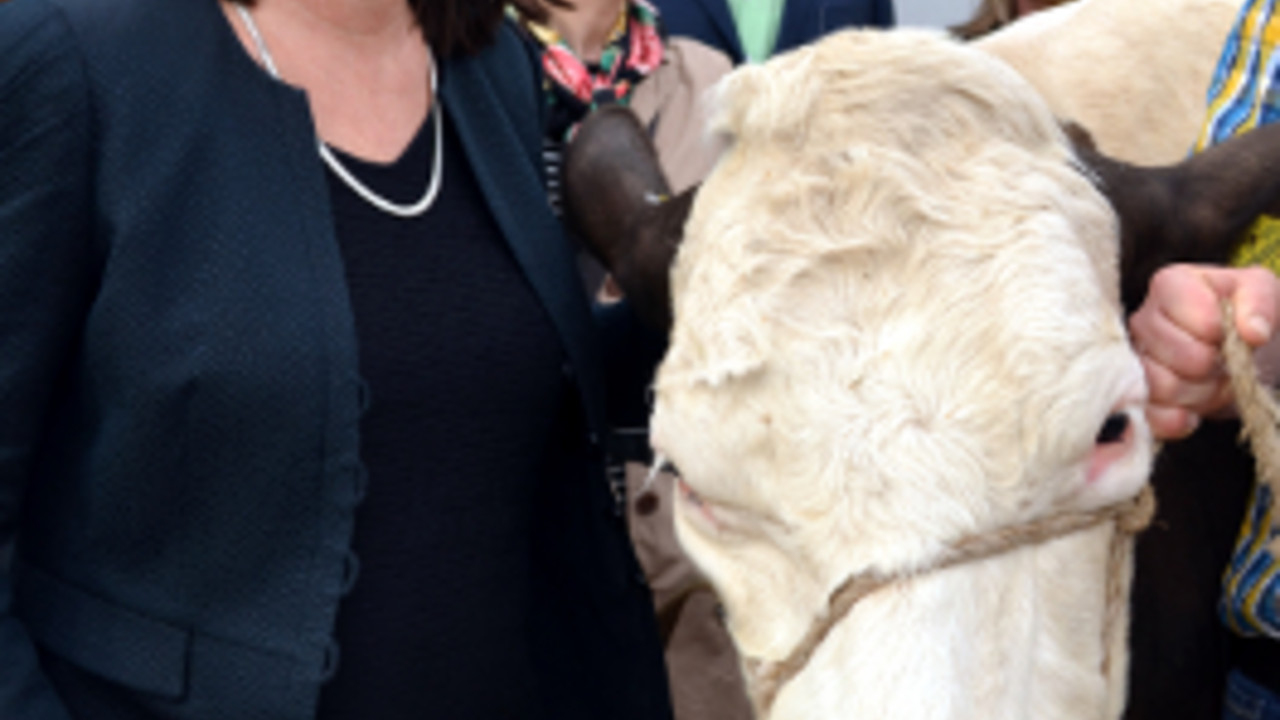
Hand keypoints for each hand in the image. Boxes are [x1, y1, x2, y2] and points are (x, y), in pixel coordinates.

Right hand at [1129, 264, 1279, 439]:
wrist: (1241, 351)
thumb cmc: (1246, 315)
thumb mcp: (1265, 293)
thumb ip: (1260, 302)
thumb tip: (1253, 332)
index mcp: (1170, 285)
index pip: (1195, 316)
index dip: (1219, 331)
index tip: (1231, 331)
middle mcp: (1142, 320)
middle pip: (1178, 356)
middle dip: (1212, 366)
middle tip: (1224, 362)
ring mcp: (1135, 360)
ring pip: (1162, 387)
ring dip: (1199, 393)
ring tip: (1211, 382)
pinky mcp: (1135, 396)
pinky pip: (1149, 416)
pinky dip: (1177, 420)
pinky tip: (1194, 413)